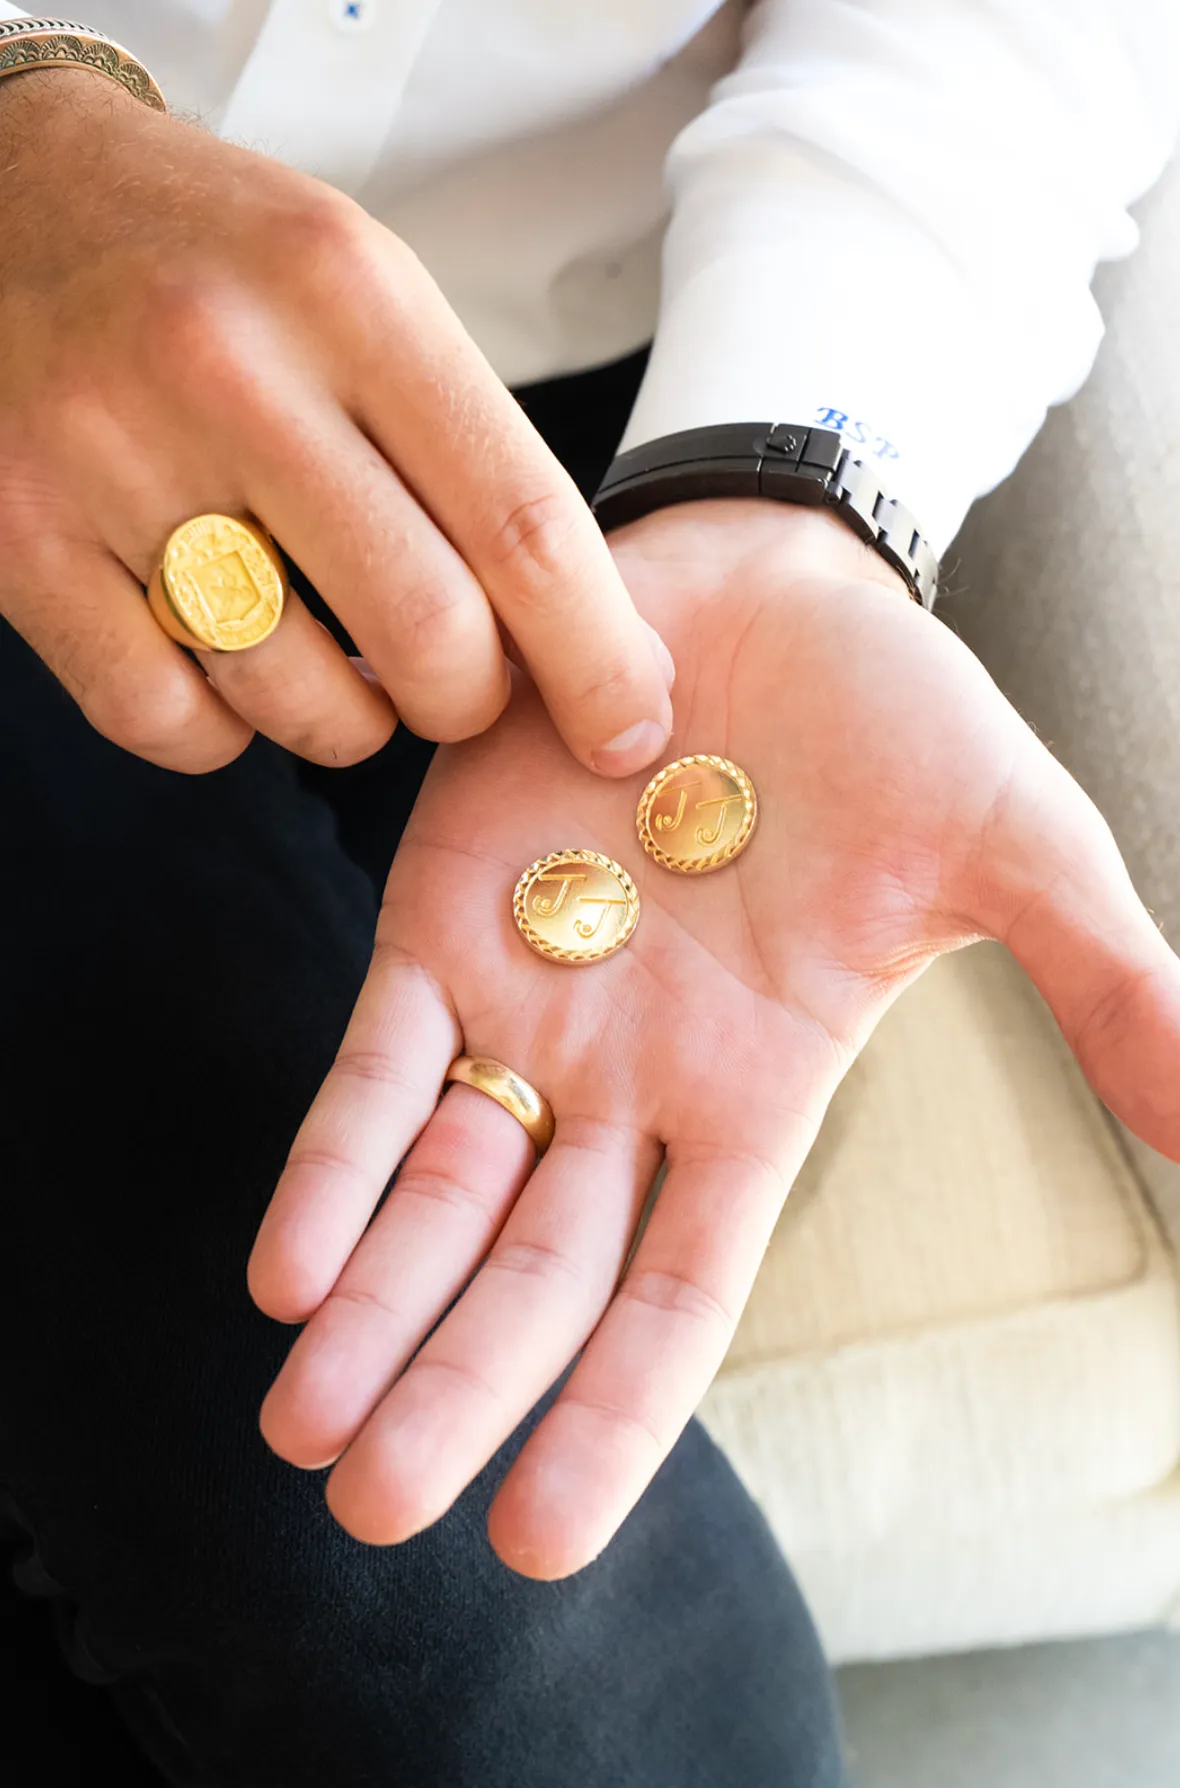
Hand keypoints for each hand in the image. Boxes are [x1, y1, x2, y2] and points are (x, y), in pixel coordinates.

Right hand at [0, 70, 671, 773]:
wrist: (11, 194)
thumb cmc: (221, 264)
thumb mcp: (368, 294)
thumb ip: (468, 453)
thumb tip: (577, 642)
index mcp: (350, 296)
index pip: (522, 523)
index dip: (597, 657)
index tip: (627, 723)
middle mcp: (229, 371)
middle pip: (426, 636)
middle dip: (470, 703)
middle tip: (459, 685)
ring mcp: (107, 460)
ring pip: (297, 701)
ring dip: (348, 724)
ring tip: (333, 659)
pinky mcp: (19, 539)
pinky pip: (169, 724)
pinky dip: (223, 733)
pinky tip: (224, 665)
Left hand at [249, 501, 1179, 1577]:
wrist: (766, 583)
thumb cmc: (896, 721)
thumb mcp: (1014, 855)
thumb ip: (1102, 988)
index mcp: (753, 1097)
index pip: (675, 1298)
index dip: (610, 1418)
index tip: (537, 1538)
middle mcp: (627, 1082)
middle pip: (533, 1274)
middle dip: (455, 1391)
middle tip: (370, 1511)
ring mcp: (526, 1005)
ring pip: (435, 1191)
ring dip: (370, 1310)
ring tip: (302, 1426)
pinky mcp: (440, 916)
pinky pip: (372, 1062)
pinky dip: (331, 1160)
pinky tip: (286, 1267)